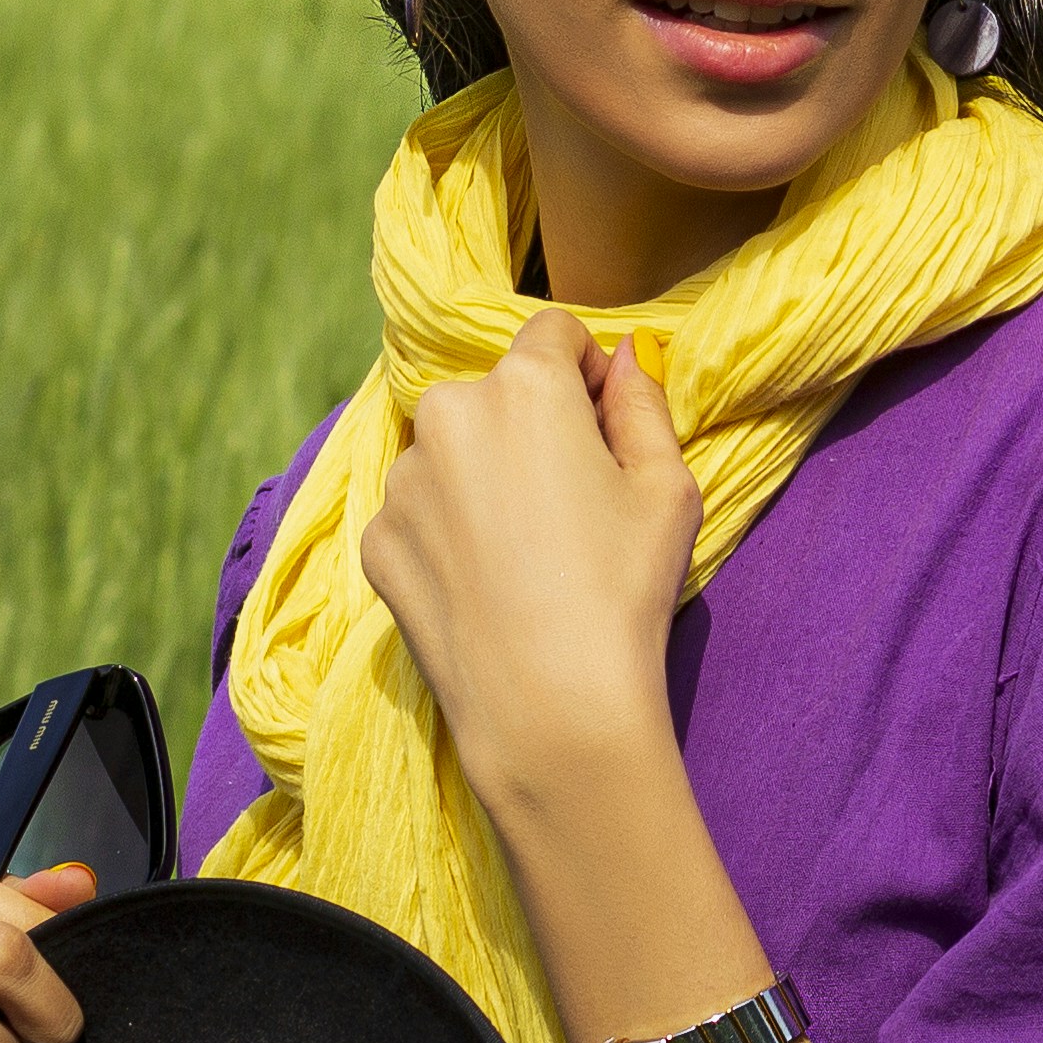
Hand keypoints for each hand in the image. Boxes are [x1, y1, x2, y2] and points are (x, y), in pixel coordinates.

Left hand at [359, 311, 702, 807]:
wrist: (551, 710)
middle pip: (496, 392)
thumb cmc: (623, 592)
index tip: (603, 428)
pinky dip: (447, 531)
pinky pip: (418, 510)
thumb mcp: (667, 487)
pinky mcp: (376, 540)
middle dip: (529, 424)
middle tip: (568, 502)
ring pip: (451, 450)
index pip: (554, 331)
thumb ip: (643, 403)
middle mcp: (448, 414)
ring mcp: (402, 480)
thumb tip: (623, 356)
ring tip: (524, 553)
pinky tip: (485, 584)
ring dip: (482, 475)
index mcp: (525, 386)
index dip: (586, 373)